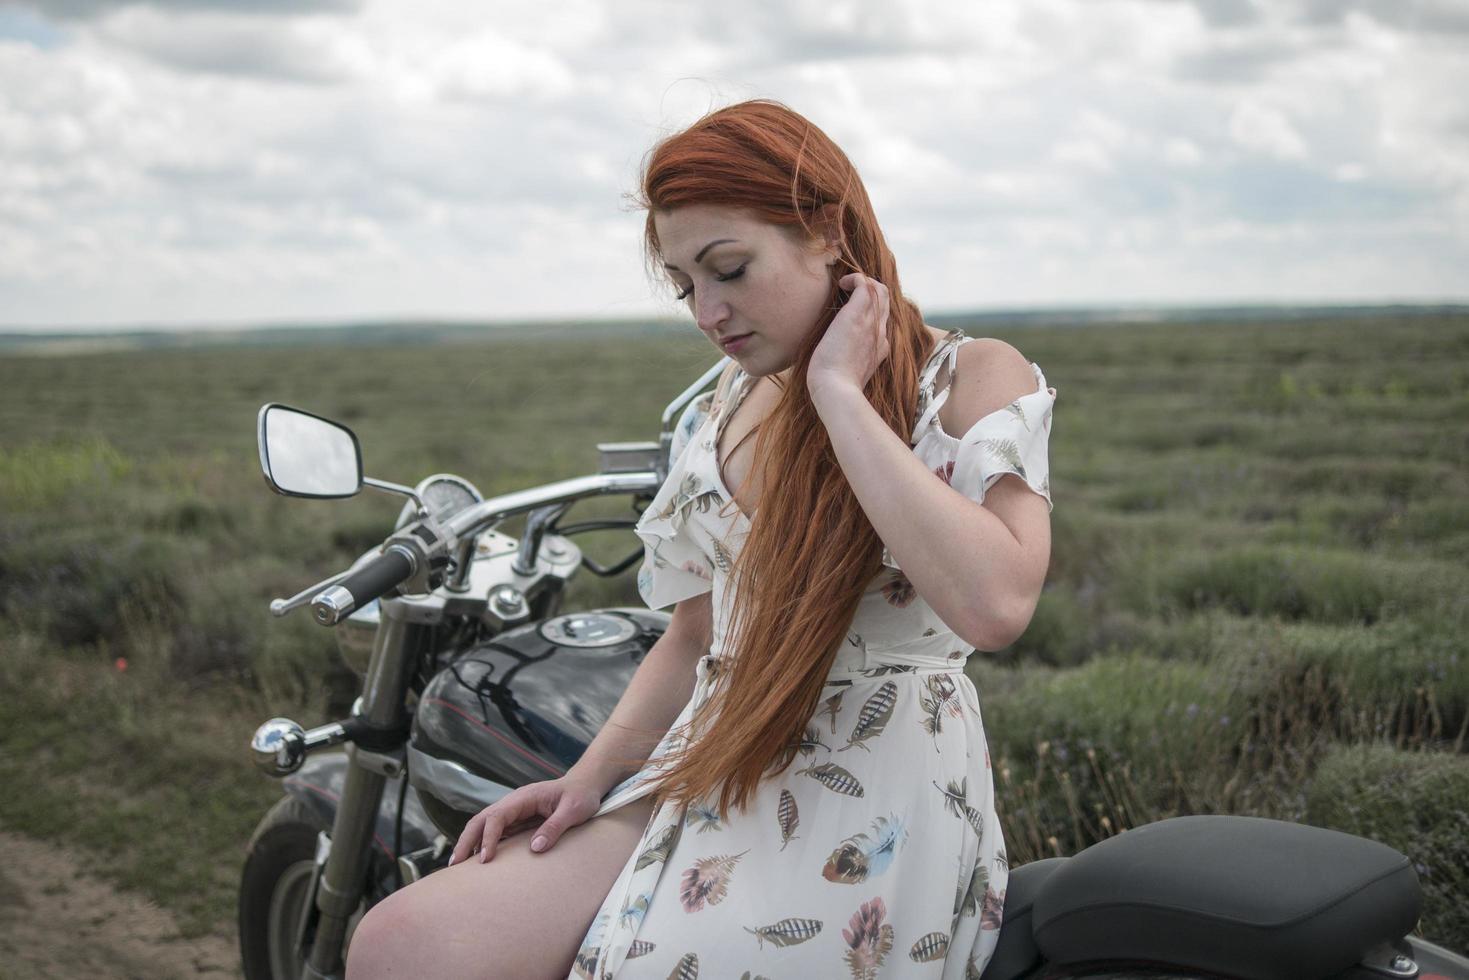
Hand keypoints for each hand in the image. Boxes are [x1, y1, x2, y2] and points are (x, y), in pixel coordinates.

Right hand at [445, 773, 605, 865]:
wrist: (586, 785)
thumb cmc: (581, 795)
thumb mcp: (574, 810)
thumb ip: (555, 827)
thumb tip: (534, 849)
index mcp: (524, 797)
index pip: (497, 816)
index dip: (488, 837)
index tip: (485, 859)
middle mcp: (514, 803)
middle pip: (481, 819)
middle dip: (466, 840)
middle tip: (455, 865)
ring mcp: (514, 811)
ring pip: (484, 825)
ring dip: (470, 843)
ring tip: (459, 867)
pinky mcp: (518, 820)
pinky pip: (495, 832)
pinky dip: (483, 844)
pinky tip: (478, 861)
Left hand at [807, 272, 890, 398]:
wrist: (835, 390)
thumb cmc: (834, 386)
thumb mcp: (849, 372)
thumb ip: (850, 361)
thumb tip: (836, 357)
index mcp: (880, 347)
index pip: (883, 321)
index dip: (872, 310)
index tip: (851, 310)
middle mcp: (880, 333)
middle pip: (886, 302)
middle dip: (871, 291)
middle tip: (849, 291)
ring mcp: (871, 323)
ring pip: (881, 290)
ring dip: (864, 282)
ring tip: (845, 285)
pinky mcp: (858, 314)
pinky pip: (866, 284)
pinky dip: (856, 278)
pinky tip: (842, 284)